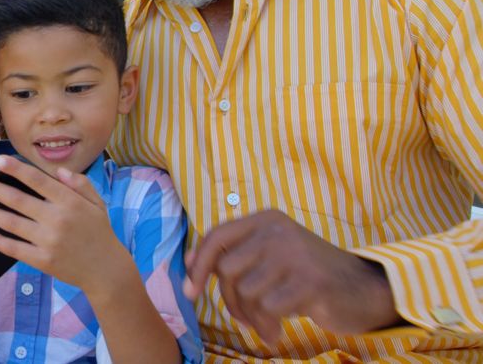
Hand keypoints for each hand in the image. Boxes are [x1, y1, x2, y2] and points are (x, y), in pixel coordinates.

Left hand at [0, 155, 127, 292]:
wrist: (106, 270)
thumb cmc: (99, 232)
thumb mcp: (97, 203)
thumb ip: (80, 183)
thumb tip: (58, 170)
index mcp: (70, 201)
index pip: (37, 180)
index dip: (16, 169)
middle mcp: (57, 218)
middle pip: (18, 199)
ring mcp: (48, 241)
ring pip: (12, 223)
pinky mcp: (43, 260)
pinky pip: (15, 249)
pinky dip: (0, 241)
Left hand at [184, 210, 400, 344]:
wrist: (366, 290)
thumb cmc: (308, 276)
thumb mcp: (271, 255)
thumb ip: (235, 255)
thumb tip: (187, 262)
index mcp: (266, 220)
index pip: (216, 237)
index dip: (198, 266)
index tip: (191, 292)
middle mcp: (278, 231)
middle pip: (227, 269)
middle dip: (229, 300)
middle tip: (245, 317)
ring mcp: (295, 254)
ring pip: (245, 292)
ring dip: (250, 318)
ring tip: (265, 325)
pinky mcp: (310, 282)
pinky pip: (267, 309)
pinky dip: (266, 327)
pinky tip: (276, 332)